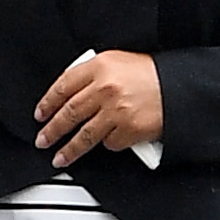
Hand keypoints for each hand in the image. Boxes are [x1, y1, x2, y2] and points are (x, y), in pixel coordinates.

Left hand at [36, 50, 161, 168]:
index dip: (47, 103)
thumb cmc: (151, 75)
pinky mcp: (128, 129)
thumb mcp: (119, 62)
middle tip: (43, 140)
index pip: (63, 86)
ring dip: (68, 149)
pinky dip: (107, 143)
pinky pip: (109, 142)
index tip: (40, 114)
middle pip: (69, 113)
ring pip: (84, 135)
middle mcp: (106, 89)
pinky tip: (108, 141)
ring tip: (58, 157)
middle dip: (52, 130)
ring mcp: (116, 111)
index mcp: (101, 66)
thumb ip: (93, 75)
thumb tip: (68, 92)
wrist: (179, 88)